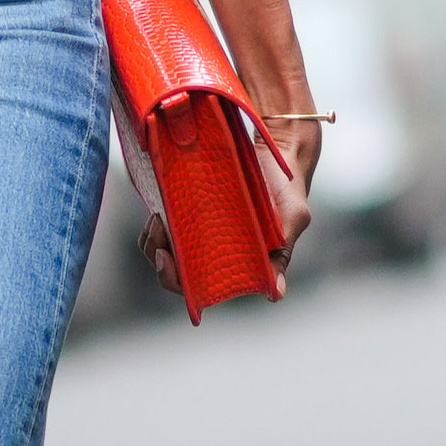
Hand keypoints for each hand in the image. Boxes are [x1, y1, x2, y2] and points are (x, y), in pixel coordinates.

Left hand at [141, 113, 322, 297]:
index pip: (200, 290)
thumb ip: (283, 255)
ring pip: (163, 251)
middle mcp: (214, 254)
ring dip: (153, 242)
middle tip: (159, 234)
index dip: (178, 282)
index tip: (169, 258)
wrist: (278, 150)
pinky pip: (161, 228)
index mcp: (237, 266)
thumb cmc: (288, 190)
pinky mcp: (188, 213)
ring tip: (157, 220)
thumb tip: (276, 294)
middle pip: (175, 274)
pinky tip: (157, 211)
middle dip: (159, 258)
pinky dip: (153, 225)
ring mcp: (199, 235)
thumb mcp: (292, 220)